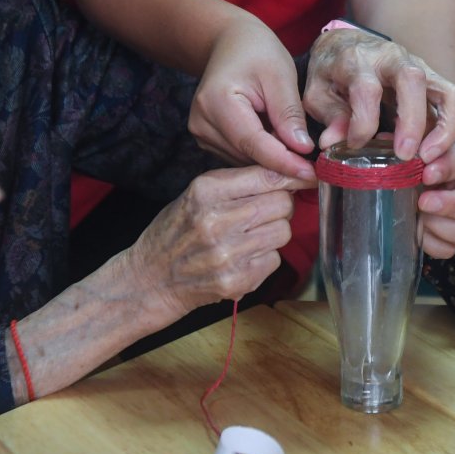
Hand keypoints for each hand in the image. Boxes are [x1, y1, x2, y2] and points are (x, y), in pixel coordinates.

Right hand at [121, 165, 309, 322]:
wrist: (151, 279)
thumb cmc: (176, 231)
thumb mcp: (196, 194)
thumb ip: (237, 182)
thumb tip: (287, 172)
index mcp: (205, 191)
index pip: (266, 176)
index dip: (290, 176)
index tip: (303, 177)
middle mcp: (217, 221)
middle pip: (282, 204)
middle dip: (280, 206)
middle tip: (264, 212)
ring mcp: (228, 254)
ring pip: (283, 232)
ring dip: (274, 232)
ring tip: (250, 235)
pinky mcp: (238, 281)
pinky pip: (275, 259)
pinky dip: (265, 257)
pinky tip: (243, 257)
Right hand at [189, 18, 313, 179]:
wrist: (231, 42)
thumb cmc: (257, 51)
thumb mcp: (281, 75)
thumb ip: (289, 114)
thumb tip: (302, 150)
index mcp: (217, 103)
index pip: (254, 144)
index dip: (284, 162)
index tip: (312, 174)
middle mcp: (202, 122)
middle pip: (248, 156)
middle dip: (282, 162)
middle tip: (314, 163)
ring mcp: (200, 132)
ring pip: (244, 160)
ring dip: (272, 158)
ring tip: (295, 142)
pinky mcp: (207, 138)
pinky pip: (239, 155)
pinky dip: (261, 153)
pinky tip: (276, 138)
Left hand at [304, 28, 454, 160]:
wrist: (347, 45)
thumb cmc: (331, 73)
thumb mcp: (318, 92)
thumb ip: (329, 116)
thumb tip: (331, 143)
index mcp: (357, 59)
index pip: (366, 88)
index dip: (362, 122)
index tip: (355, 145)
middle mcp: (391, 57)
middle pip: (412, 80)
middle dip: (412, 121)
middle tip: (405, 156)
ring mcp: (417, 65)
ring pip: (443, 89)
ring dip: (442, 127)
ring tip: (428, 157)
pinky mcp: (432, 77)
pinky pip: (452, 98)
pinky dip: (450, 125)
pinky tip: (435, 150)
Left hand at [416, 114, 454, 257]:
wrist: (425, 143)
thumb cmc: (427, 131)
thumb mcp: (426, 123)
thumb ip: (418, 132)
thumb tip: (399, 147)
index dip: (449, 168)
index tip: (427, 173)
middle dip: (449, 205)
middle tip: (423, 201)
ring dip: (440, 226)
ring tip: (418, 212)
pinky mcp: (447, 231)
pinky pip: (447, 249)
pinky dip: (431, 243)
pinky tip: (417, 227)